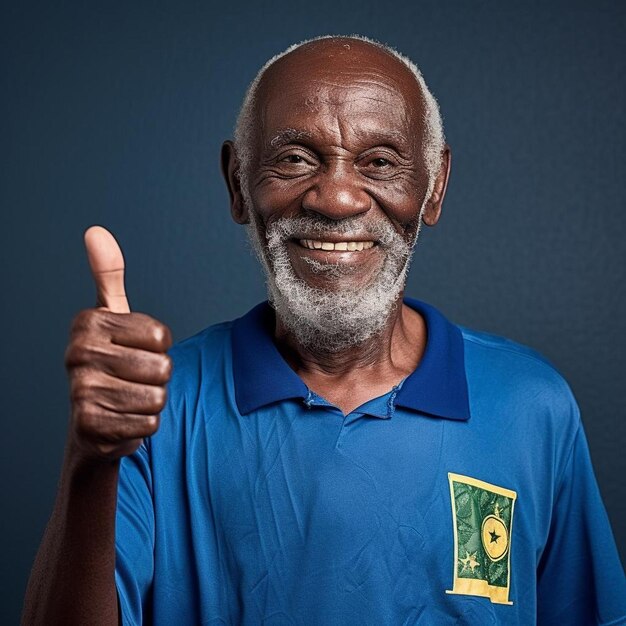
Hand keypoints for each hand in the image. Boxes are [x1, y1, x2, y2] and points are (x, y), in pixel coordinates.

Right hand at [64, 226, 171, 460]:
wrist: (91, 421)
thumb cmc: (110, 362)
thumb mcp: (111, 317)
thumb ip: (108, 276)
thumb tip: (96, 232)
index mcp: (88, 323)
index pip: (161, 337)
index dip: (159, 348)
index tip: (135, 350)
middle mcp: (78, 354)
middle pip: (162, 368)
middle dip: (157, 378)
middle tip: (133, 378)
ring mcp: (81, 392)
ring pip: (157, 397)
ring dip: (151, 402)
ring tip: (128, 398)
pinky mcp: (91, 427)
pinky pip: (148, 424)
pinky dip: (143, 425)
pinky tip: (122, 419)